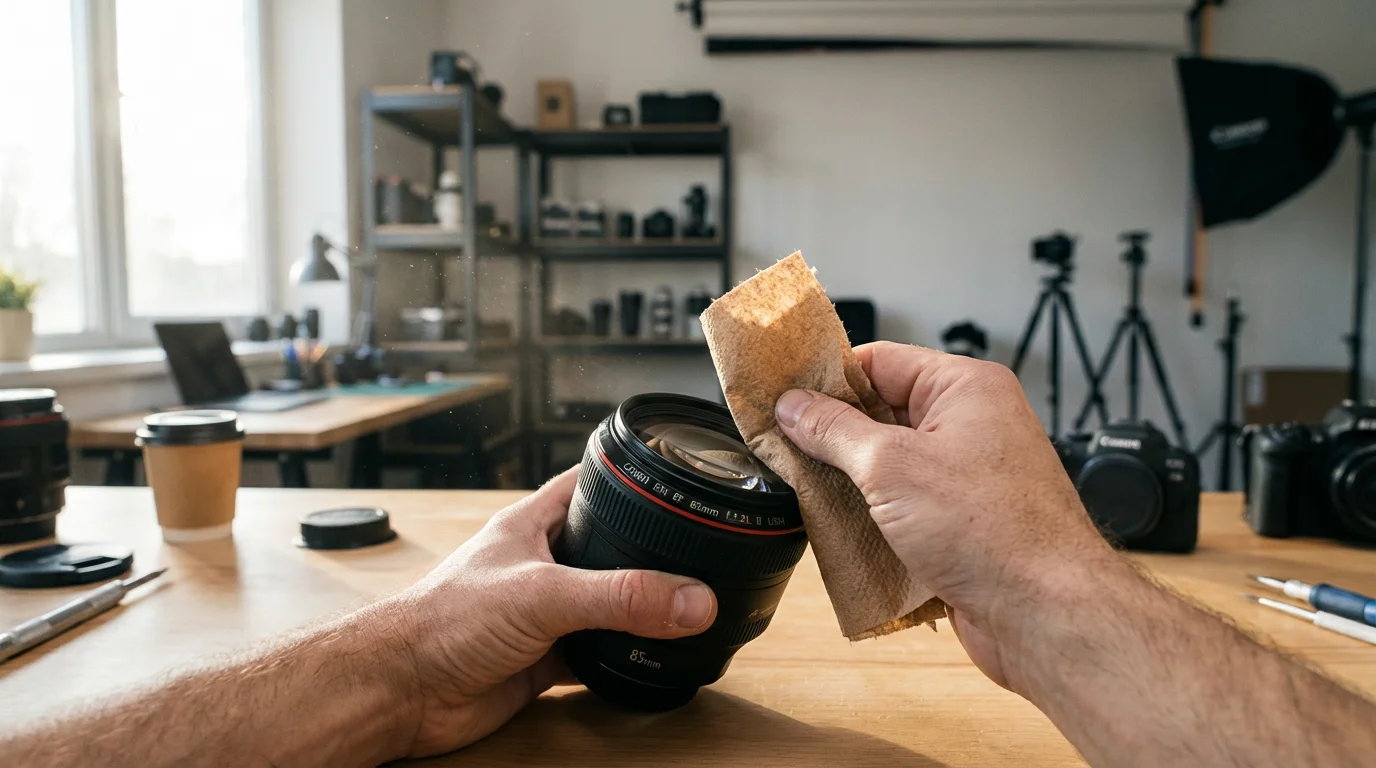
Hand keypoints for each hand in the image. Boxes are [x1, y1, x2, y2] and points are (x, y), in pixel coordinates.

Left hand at [363, 469, 717, 758]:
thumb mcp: (544, 594)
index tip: (677, 480)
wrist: (402, 691)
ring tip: (686, 609)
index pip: (591, 485)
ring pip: (606, 606)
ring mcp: (543, 613)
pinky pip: (595, 655)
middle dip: (649, 556)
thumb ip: (620, 596)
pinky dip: (622, 660)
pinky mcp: (543, 659)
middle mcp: (541, 564)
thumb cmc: (442, 620)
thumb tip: (691, 598)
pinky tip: (649, 662)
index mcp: (534, 524)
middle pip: (609, 549)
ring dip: (638, 613)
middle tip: (698, 557)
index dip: (632, 480)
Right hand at [773, 342, 1122, 691]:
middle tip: (784, 447)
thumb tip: (795, 407)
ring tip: (809, 493)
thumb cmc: (995, 532)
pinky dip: (876, 519)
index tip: (781, 394)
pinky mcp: (965, 523)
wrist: (1046, 614)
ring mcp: (970, 476)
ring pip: (891, 465)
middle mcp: (973, 424)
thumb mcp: (890, 467)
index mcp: (965, 389)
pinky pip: (906, 507)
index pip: (880, 362)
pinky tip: (846, 533)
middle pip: (882, 414)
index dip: (827, 377)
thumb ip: (834, 431)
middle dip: (834, 435)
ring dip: (852, 483)